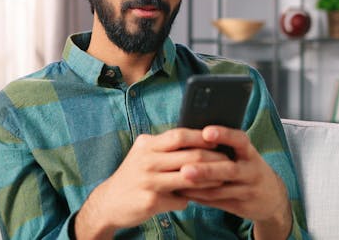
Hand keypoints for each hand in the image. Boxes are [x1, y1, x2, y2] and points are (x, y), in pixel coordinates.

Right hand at [74, 128, 229, 239]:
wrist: (109, 202)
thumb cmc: (134, 175)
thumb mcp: (143, 154)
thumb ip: (165, 147)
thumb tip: (199, 140)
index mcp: (146, 145)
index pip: (179, 135)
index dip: (201, 137)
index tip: (218, 139)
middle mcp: (146, 161)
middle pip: (189, 157)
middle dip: (213, 160)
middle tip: (228, 162)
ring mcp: (148, 182)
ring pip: (189, 179)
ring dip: (209, 181)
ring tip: (222, 180)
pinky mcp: (151, 201)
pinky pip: (180, 200)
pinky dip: (190, 200)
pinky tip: (197, 199)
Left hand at [177, 126, 292, 238]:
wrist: (272, 197)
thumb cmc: (248, 167)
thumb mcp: (244, 154)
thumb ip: (225, 146)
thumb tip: (193, 134)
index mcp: (250, 153)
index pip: (239, 140)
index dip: (224, 135)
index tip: (206, 133)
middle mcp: (251, 171)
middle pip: (229, 170)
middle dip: (206, 170)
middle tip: (184, 169)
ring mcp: (247, 190)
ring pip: (220, 190)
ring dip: (197, 187)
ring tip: (178, 182)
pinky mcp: (240, 206)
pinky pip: (216, 202)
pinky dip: (198, 197)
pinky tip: (184, 192)